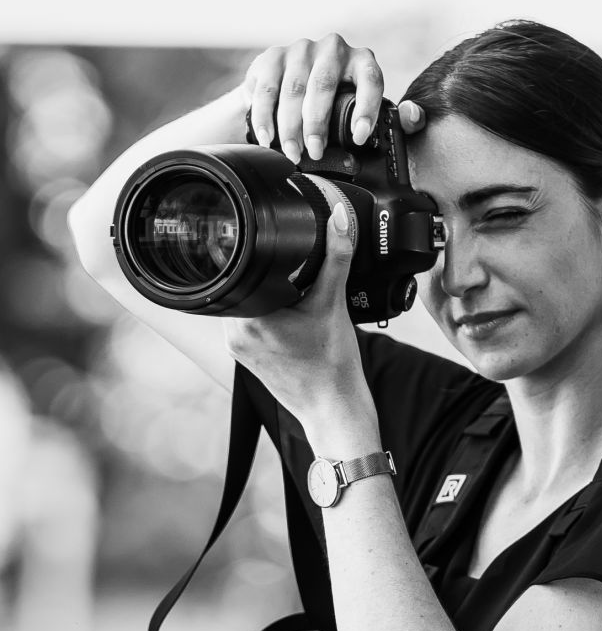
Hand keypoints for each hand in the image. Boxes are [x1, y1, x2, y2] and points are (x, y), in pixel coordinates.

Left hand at [223, 193, 367, 423]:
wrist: (335, 409)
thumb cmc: (332, 369)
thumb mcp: (334, 304)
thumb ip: (336, 258)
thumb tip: (337, 221)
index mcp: (248, 318)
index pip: (242, 268)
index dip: (261, 255)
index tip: (281, 256)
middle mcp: (235, 334)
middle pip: (243, 284)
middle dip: (269, 278)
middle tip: (298, 288)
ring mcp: (238, 348)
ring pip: (247, 303)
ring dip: (268, 296)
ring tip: (297, 308)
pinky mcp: (247, 357)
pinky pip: (252, 323)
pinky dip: (270, 316)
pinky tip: (294, 324)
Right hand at [242, 32, 425, 163]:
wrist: (292, 83)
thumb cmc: (336, 103)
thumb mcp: (364, 109)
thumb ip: (393, 116)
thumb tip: (414, 117)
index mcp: (362, 61)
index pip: (370, 80)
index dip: (366, 109)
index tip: (360, 137)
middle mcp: (333, 49)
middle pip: (324, 86)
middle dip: (317, 125)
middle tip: (314, 152)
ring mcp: (301, 49)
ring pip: (293, 89)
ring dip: (290, 126)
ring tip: (291, 152)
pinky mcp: (272, 57)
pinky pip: (267, 89)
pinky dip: (265, 117)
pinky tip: (268, 137)